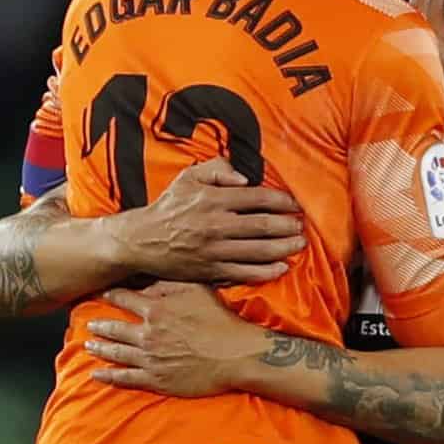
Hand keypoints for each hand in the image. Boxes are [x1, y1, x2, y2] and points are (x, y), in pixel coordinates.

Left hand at [86, 284, 267, 396]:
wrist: (236, 355)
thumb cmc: (220, 321)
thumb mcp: (197, 290)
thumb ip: (170, 284)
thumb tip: (149, 280)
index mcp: (155, 310)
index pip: (123, 299)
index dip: (109, 295)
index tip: (99, 293)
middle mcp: (147, 334)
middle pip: (115, 328)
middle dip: (99, 325)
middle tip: (88, 324)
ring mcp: (150, 359)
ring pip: (116, 353)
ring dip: (100, 349)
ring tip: (88, 346)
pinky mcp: (156, 380)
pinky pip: (126, 378)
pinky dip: (109, 376)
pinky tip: (97, 375)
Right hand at [114, 160, 305, 284]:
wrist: (142, 240)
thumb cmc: (169, 207)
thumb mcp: (188, 178)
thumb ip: (217, 170)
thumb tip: (245, 178)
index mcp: (212, 199)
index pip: (257, 198)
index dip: (281, 201)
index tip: (294, 204)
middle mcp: (216, 225)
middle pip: (263, 226)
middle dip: (287, 226)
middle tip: (302, 226)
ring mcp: (215, 251)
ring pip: (258, 251)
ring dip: (284, 248)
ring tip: (299, 245)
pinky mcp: (212, 271)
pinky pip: (245, 272)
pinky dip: (266, 272)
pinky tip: (282, 268)